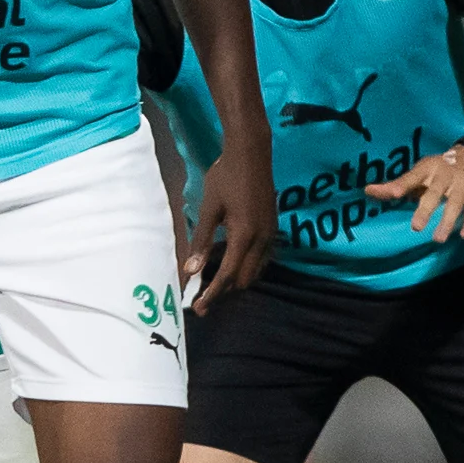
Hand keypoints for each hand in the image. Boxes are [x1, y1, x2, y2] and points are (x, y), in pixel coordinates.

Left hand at [185, 129, 275, 308]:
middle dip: (224, 291)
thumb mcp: (209, 209)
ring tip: (213, 284)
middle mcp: (262, 240)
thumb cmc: (225, 177)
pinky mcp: (273, 229)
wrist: (252, 154)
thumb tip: (191, 271)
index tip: (198, 308)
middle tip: (202, 297)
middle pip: (244, 279)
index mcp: (244, 236)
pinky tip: (231, 263)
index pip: (227, 275)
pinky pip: (262, 259)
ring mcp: (270, 235)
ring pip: (255, 271)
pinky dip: (246, 267)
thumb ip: (201, 241)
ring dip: (236, 280)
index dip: (212, 294)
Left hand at [365, 140, 463, 242]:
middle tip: (416, 227)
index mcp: (427, 169)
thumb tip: (368, 192)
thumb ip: (397, 185)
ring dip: (447, 222)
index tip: (392, 193)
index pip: (412, 177)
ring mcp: (462, 185)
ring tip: (437, 239)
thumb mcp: (420, 173)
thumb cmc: (440, 169)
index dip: (402, 185)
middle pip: (434, 193)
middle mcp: (444, 176)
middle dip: (426, 210)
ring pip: (455, 204)